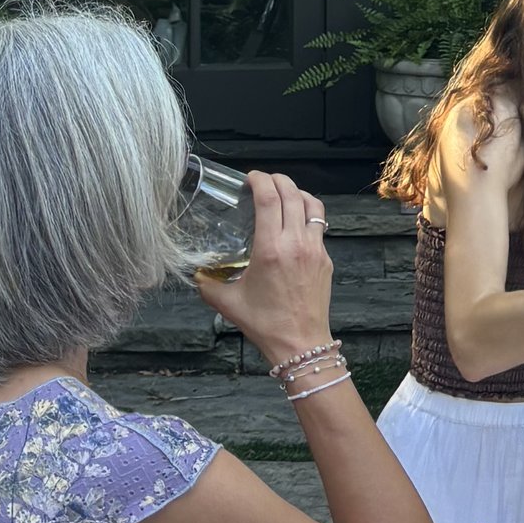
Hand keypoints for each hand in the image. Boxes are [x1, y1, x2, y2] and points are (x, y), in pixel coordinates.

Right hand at [195, 174, 334, 367]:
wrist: (300, 344)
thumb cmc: (265, 323)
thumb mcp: (227, 303)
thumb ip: (208, 284)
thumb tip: (197, 273)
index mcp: (271, 249)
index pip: (269, 199)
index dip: (260, 180)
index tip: (250, 177)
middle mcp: (296, 243)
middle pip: (292, 194)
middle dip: (277, 180)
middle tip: (264, 181)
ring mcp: (315, 249)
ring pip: (312, 205)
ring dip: (297, 192)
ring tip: (283, 193)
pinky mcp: (326, 259)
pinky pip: (319, 225)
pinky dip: (307, 214)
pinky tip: (296, 222)